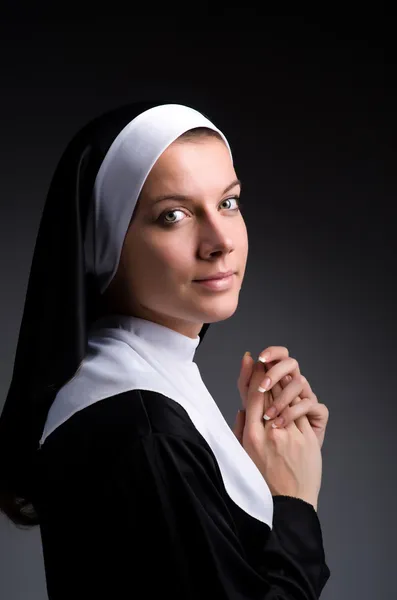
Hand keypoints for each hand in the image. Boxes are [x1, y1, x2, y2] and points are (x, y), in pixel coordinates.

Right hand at [235, 358, 321, 507]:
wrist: (289, 502)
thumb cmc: (262, 480)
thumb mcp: (242, 454)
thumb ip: (240, 429)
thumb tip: (242, 408)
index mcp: (251, 435)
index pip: (252, 395)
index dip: (253, 375)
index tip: (252, 361)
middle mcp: (270, 432)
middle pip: (269, 392)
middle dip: (267, 373)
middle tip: (265, 359)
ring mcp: (291, 435)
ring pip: (287, 398)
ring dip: (283, 382)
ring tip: (280, 371)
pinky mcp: (308, 439)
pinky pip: (302, 412)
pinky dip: (297, 400)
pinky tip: (294, 389)